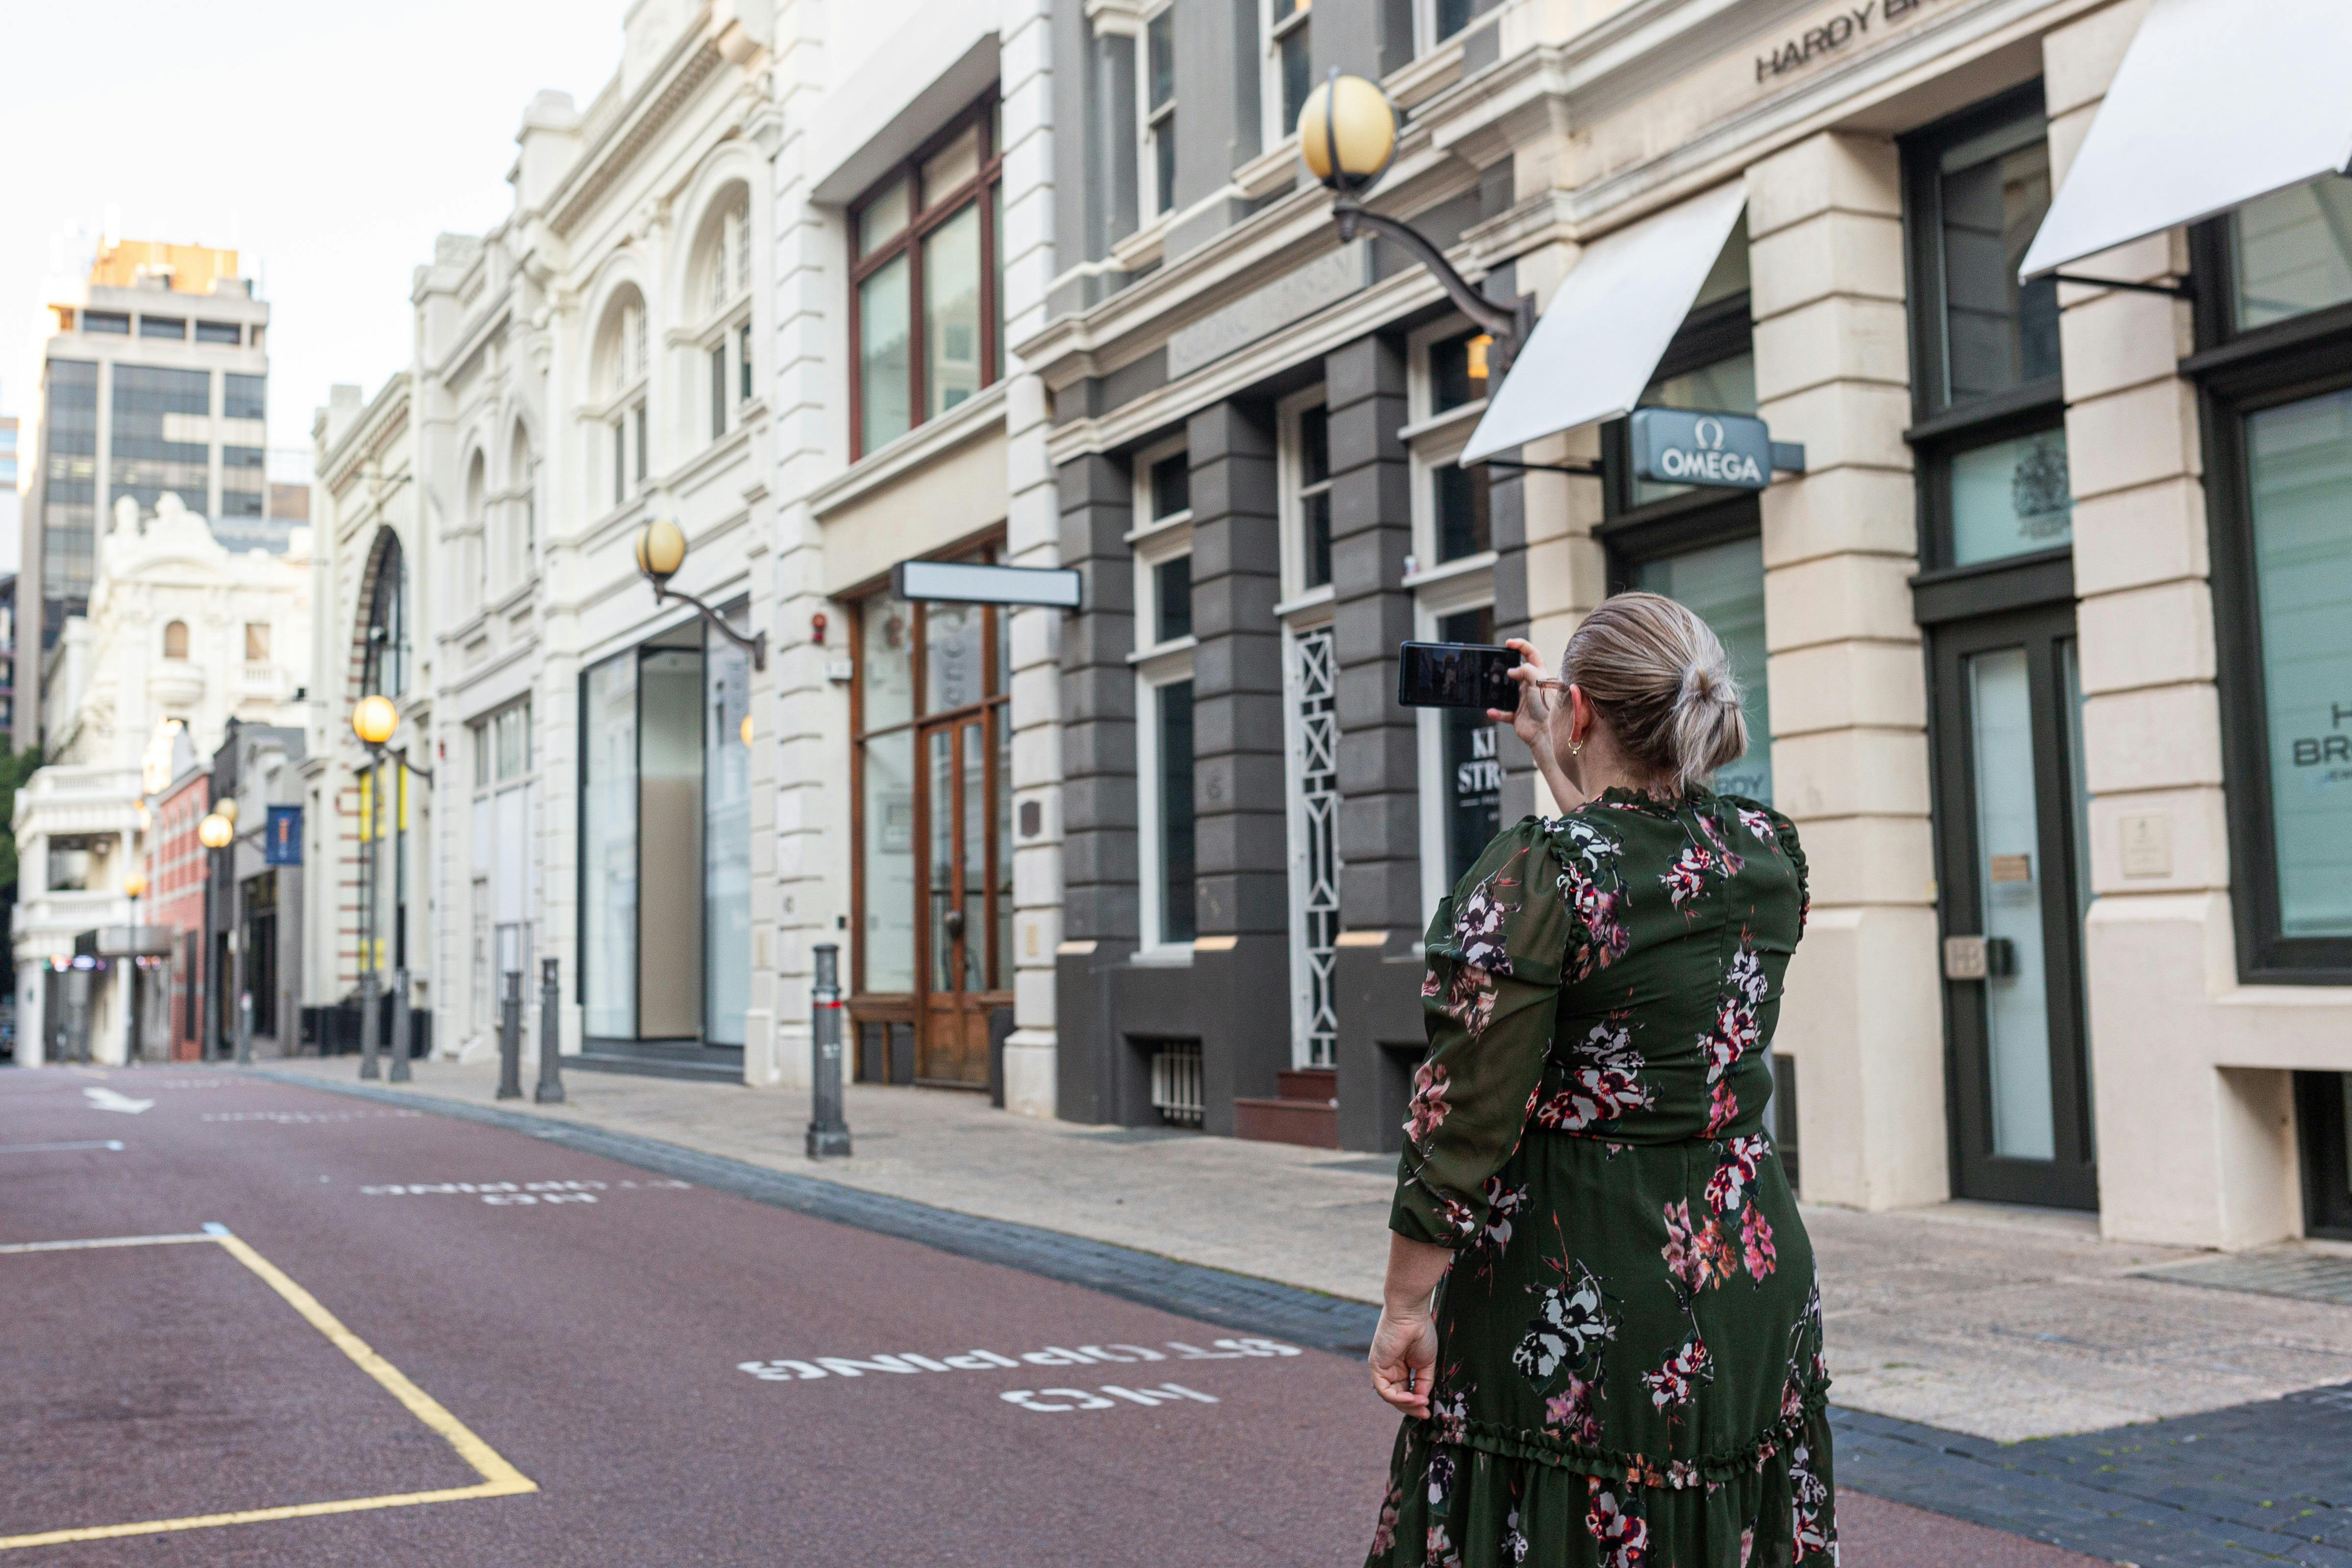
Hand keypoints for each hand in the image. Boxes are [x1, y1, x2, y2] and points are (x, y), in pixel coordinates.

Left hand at [1367, 1305, 1438, 1417]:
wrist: (1411, 1313)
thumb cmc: (1421, 1332)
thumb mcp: (1427, 1363)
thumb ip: (1424, 1382)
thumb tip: (1422, 1401)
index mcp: (1402, 1367)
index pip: (1406, 1392)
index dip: (1416, 1403)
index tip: (1429, 1411)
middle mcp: (1390, 1369)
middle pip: (1398, 1397)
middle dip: (1411, 1407)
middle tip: (1425, 1414)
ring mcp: (1382, 1368)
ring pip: (1390, 1396)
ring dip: (1406, 1404)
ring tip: (1421, 1403)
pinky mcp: (1376, 1366)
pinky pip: (1383, 1389)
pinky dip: (1397, 1397)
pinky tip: (1412, 1397)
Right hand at [1487, 637, 1555, 753]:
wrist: (1546, 732)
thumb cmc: (1548, 706)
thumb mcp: (1538, 680)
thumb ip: (1525, 670)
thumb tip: (1511, 671)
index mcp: (1540, 675)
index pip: (1532, 655)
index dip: (1521, 646)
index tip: (1508, 643)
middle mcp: (1532, 687)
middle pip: (1517, 672)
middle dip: (1505, 668)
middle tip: (1495, 665)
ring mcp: (1524, 701)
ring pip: (1507, 691)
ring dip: (1498, 690)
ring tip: (1489, 686)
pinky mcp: (1517, 715)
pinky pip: (1503, 712)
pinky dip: (1496, 712)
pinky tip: (1491, 710)